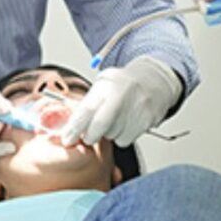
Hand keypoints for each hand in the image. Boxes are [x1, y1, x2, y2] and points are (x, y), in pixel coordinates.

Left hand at [59, 56, 181, 147]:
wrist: (154, 80)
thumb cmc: (124, 82)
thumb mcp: (103, 82)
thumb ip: (88, 100)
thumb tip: (70, 121)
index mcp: (106, 85)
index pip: (86, 110)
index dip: (74, 128)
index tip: (67, 138)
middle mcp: (121, 97)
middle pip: (99, 128)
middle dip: (90, 135)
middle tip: (88, 133)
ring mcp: (135, 110)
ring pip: (112, 136)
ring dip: (108, 133)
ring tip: (115, 118)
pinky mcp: (146, 122)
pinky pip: (126, 139)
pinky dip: (122, 135)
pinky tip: (126, 122)